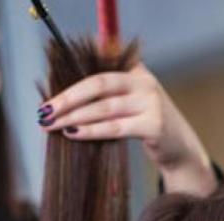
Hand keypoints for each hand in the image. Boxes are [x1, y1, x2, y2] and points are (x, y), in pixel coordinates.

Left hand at [38, 64, 217, 196]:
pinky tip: (72, 133)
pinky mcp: (154, 126)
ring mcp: (152, 103)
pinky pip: (115, 127)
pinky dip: (92, 130)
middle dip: (67, 98)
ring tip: (51, 125)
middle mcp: (145, 83)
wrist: (180, 149)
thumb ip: (103, 95)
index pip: (98, 68)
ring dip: (73, 116)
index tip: (47, 90)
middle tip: (44, 111)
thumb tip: (58, 100)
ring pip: (104, 107)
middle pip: (98, 84)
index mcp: (136, 71)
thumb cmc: (145, 125)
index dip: (71, 77)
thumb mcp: (129, 102)